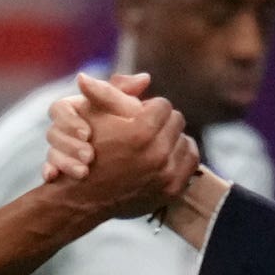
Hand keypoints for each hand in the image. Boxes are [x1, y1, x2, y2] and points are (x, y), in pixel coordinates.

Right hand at [41, 72, 146, 182]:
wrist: (128, 159)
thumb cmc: (127, 125)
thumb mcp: (127, 109)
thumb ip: (132, 95)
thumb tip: (145, 79)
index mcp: (74, 108)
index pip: (59, 108)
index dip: (70, 121)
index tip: (87, 133)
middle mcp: (64, 127)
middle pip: (53, 133)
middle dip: (71, 145)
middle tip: (89, 155)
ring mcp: (61, 149)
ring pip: (52, 153)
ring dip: (66, 162)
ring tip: (84, 171)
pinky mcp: (60, 168)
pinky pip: (50, 170)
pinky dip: (52, 172)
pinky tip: (56, 178)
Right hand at [49, 75, 197, 218]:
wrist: (84, 198)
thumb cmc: (86, 152)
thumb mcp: (93, 116)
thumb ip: (116, 92)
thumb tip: (146, 77)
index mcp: (140, 132)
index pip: (163, 105)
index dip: (149, 107)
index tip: (139, 114)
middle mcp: (157, 154)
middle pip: (176, 120)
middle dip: (162, 121)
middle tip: (148, 127)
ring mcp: (167, 174)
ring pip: (185, 140)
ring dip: (171, 138)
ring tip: (155, 142)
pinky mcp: (173, 189)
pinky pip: (191, 161)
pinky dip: (179, 156)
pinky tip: (165, 155)